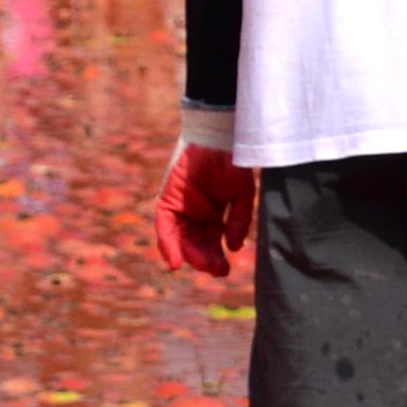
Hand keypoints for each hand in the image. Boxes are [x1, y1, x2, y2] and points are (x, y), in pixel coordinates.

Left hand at [154, 118, 259, 275]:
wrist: (218, 137)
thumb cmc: (233, 162)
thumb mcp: (242, 194)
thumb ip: (239, 220)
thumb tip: (234, 247)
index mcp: (213, 214)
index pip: (211, 243)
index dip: (216, 257)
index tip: (224, 269)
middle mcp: (194, 214)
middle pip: (195, 244)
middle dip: (204, 258)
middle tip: (215, 268)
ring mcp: (179, 208)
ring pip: (179, 239)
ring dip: (188, 254)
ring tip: (201, 264)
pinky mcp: (167, 200)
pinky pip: (164, 227)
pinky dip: (168, 245)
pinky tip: (176, 261)